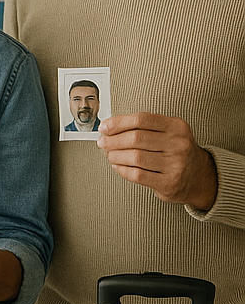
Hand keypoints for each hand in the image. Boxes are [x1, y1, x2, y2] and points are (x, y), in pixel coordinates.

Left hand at [97, 113, 216, 209]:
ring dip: (115, 156)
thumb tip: (108, 127)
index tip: (104, 127)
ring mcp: (176, 165)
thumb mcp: (167, 132)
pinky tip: (118, 166)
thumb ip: (142, 127)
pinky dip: (122, 170)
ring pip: (134, 157)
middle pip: (135, 138)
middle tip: (103, 143)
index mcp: (176, 126)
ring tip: (110, 155)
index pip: (141, 119)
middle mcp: (179, 144)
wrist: (200, 177)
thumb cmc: (175, 151)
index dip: (118, 123)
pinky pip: (137, 175)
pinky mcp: (170, 183)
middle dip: (113, 140)